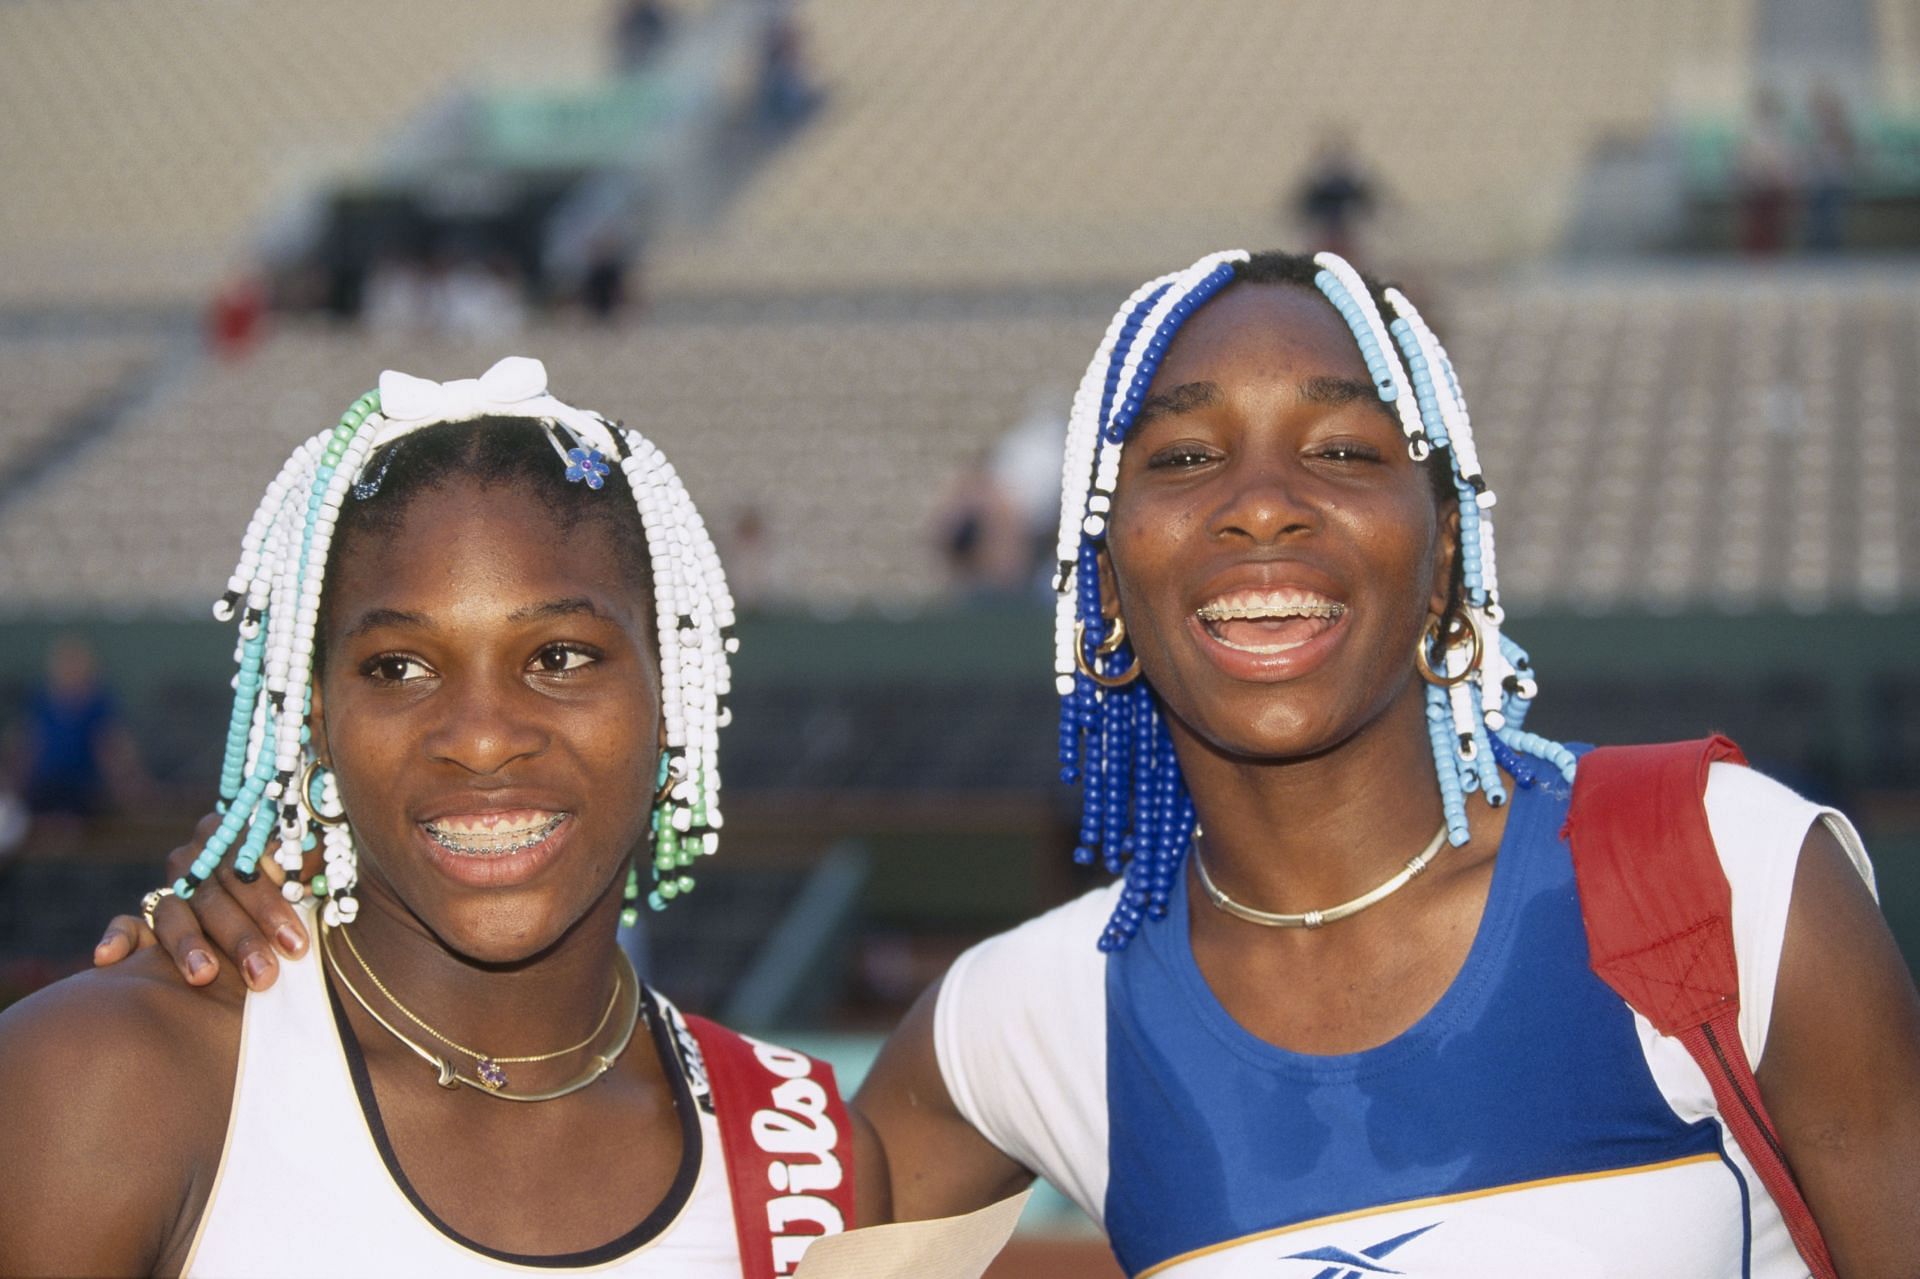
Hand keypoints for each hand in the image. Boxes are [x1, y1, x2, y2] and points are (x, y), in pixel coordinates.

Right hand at [91, 812, 314, 990]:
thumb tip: (314, 877)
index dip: (271, 906)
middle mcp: (201, 855)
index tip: (295, 945)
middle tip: (264, 976)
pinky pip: (126, 922)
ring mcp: (171, 884)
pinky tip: (107, 958)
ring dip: (188, 944)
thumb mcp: (312, 872)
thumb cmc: (300, 888)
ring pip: (174, 911)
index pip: (249, 866)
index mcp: (240, 833)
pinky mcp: (144, 914)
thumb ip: (310, 868)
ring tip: (204, 976)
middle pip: (215, 893)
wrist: (264, 898)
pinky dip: (117, 937)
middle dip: (241, 937)